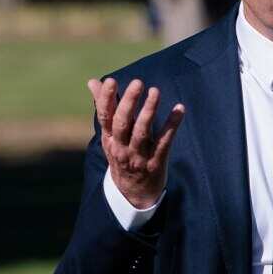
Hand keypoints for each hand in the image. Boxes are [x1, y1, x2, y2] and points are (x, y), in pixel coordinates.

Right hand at [87, 77, 184, 209]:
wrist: (132, 193)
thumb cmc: (121, 155)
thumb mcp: (109, 134)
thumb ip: (105, 107)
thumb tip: (92, 81)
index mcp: (109, 138)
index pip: (105, 116)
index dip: (106, 99)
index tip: (111, 80)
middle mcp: (121, 147)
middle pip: (122, 123)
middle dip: (128, 102)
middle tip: (137, 82)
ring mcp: (138, 155)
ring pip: (142, 132)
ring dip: (149, 111)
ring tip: (155, 91)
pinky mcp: (156, 161)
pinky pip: (164, 141)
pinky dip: (172, 124)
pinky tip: (179, 109)